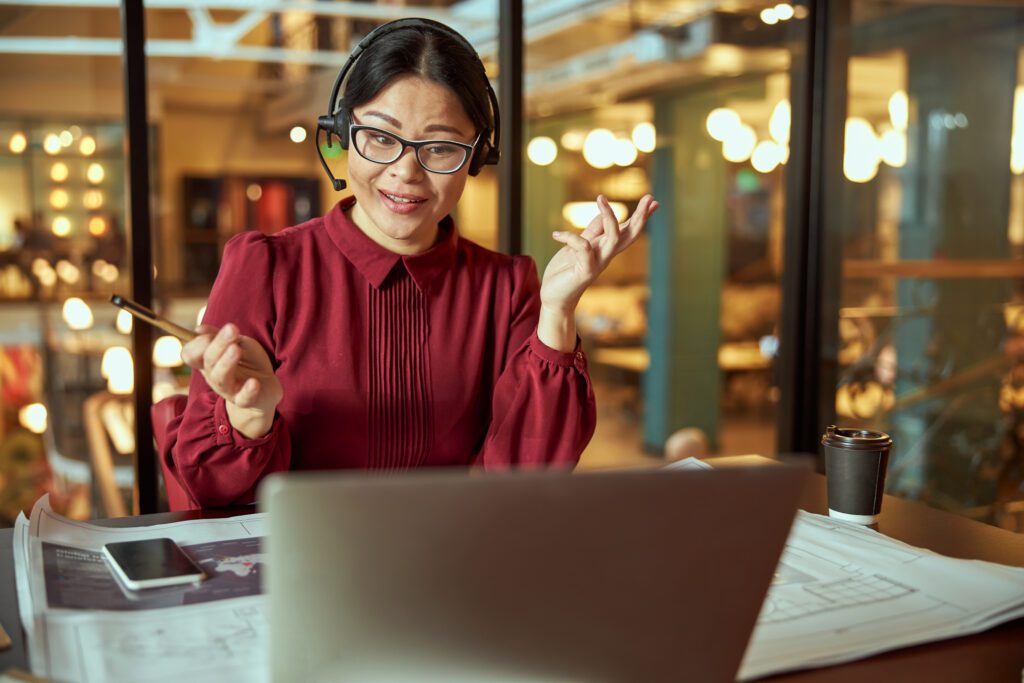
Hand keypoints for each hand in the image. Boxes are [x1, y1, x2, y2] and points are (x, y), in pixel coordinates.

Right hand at [180, 323, 282, 438]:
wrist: (266, 389)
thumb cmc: (249, 363)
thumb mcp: (238, 344)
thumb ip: (220, 337)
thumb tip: (198, 329)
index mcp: (208, 362)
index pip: (189, 354)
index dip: (196, 343)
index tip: (210, 332)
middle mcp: (214, 376)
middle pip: (209, 360)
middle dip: (219, 343)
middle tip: (231, 328)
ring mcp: (228, 390)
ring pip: (221, 378)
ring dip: (227, 362)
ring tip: (236, 349)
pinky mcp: (245, 401)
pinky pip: (243, 398)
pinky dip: (248, 391)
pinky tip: (254, 382)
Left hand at [540, 194, 658, 312]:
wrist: (554, 297)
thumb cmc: (566, 272)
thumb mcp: (578, 246)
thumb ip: (592, 232)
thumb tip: (603, 213)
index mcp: (605, 248)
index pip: (627, 230)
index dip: (640, 216)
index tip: (653, 200)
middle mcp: (606, 255)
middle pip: (629, 234)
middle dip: (640, 216)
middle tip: (649, 197)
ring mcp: (598, 263)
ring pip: (613, 237)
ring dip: (609, 216)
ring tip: (601, 197)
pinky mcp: (586, 271)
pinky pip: (583, 247)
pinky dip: (570, 237)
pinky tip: (556, 235)